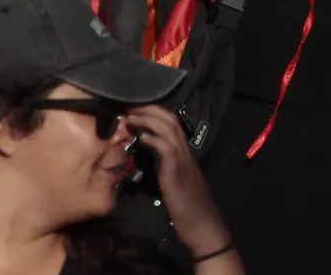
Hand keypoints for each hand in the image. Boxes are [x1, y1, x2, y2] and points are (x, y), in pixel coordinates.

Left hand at [121, 106, 230, 257]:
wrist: (203, 226)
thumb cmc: (188, 208)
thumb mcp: (172, 181)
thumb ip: (164, 166)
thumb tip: (150, 155)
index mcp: (183, 153)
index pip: (169, 124)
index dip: (152, 113)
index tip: (133, 108)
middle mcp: (185, 152)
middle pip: (169, 120)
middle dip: (148, 109)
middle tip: (128, 103)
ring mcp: (182, 161)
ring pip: (169, 129)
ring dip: (149, 118)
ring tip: (131, 114)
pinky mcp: (177, 173)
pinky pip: (167, 149)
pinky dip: (155, 139)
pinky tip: (142, 136)